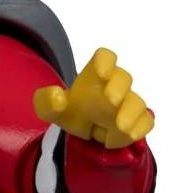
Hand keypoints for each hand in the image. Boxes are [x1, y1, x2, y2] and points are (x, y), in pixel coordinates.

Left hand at [33, 48, 153, 149]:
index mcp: (95, 74)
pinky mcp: (137, 120)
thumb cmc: (72, 111)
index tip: (100, 72)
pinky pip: (145, 121)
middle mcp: (114, 85)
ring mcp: (128, 103)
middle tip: (111, 100)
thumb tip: (56, 95)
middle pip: (123, 78)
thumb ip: (46, 101)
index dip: (105, 61)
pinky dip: (140, 127)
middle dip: (118, 87)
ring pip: (136, 102)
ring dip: (130, 113)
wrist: (85, 130)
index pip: (104, 58)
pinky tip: (130, 134)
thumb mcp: (51, 108)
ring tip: (120, 126)